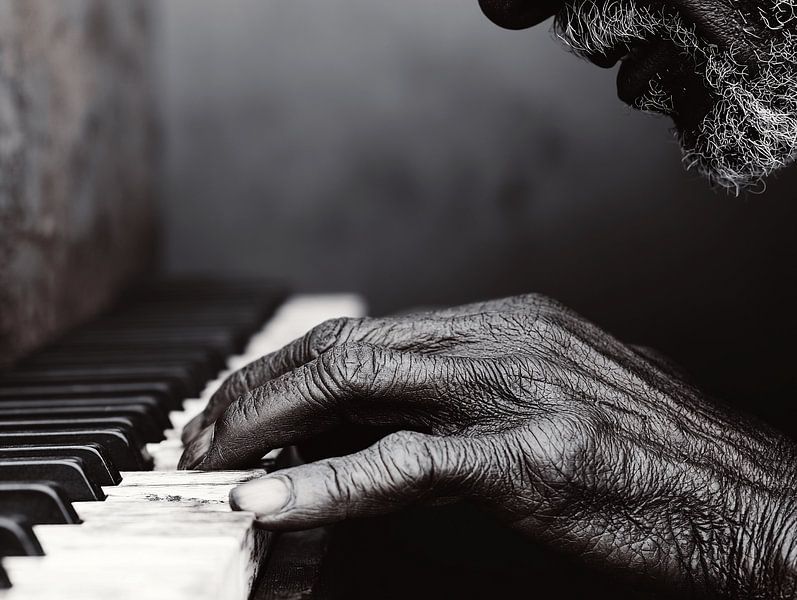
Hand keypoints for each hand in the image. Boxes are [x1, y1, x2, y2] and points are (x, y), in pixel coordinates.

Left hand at [180, 294, 796, 595]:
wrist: (748, 499)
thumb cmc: (652, 453)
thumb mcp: (554, 397)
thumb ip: (467, 397)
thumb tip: (379, 420)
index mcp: (507, 322)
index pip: (367, 328)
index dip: (289, 366)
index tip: (243, 402)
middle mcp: (503, 339)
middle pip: (344, 345)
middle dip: (257, 386)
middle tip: (203, 429)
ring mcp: (515, 392)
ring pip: (357, 383)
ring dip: (267, 420)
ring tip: (212, 456)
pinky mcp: (529, 458)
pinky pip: (402, 463)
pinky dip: (324, 481)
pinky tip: (268, 498)